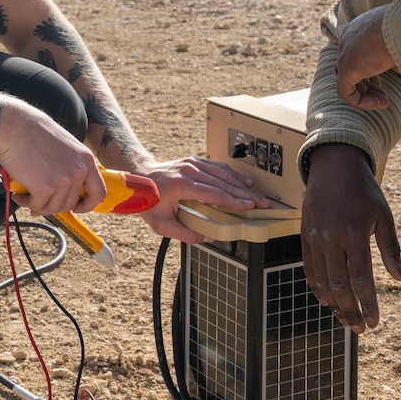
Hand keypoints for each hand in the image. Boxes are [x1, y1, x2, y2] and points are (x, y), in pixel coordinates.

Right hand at [0, 103, 100, 215]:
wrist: (13, 126)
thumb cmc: (32, 133)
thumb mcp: (64, 147)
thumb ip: (69, 167)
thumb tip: (64, 194)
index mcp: (87, 159)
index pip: (99, 192)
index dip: (87, 205)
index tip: (75, 207)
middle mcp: (79, 170)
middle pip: (70, 204)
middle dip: (53, 206)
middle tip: (38, 201)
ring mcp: (64, 180)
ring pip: (53, 207)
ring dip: (38, 205)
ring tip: (24, 195)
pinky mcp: (45, 187)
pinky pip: (37, 205)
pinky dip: (26, 202)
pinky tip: (18, 194)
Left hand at [134, 156, 270, 243]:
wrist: (137, 176)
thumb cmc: (148, 200)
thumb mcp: (161, 224)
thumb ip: (184, 233)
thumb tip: (207, 238)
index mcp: (183, 185)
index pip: (215, 193)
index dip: (234, 201)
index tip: (249, 207)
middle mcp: (189, 171)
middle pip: (224, 182)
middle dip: (246, 193)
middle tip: (262, 202)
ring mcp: (192, 163)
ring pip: (223, 172)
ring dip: (242, 183)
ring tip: (257, 194)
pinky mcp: (193, 161)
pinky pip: (217, 166)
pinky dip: (231, 174)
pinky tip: (242, 182)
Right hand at [300, 144, 400, 332]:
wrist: (334, 166)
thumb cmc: (364, 191)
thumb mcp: (384, 216)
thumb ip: (391, 248)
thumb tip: (400, 278)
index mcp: (354, 233)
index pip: (361, 278)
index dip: (368, 303)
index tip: (375, 322)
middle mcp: (331, 238)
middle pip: (339, 285)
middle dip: (350, 311)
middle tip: (360, 329)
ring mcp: (315, 238)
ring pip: (321, 281)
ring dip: (334, 304)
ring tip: (346, 320)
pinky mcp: (305, 236)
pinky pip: (309, 268)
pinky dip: (317, 288)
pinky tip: (327, 301)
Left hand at [335, 6, 395, 109]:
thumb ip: (397, 45)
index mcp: (360, 28)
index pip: (357, 55)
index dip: (368, 72)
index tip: (381, 82)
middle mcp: (349, 39)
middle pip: (352, 69)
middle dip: (368, 86)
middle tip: (384, 97)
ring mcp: (345, 53)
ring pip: (348, 82)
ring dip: (367, 96)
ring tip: (384, 103)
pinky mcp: (346, 67)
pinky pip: (346, 92)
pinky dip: (361, 102)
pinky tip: (379, 104)